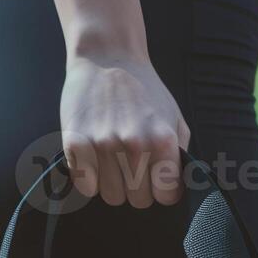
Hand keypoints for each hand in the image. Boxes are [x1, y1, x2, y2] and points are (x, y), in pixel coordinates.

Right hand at [59, 51, 190, 207]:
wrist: (107, 57)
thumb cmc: (144, 91)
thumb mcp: (175, 117)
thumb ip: (180, 154)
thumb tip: (180, 187)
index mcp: (163, 140)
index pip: (167, 197)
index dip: (161, 190)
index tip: (154, 179)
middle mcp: (135, 144)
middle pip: (138, 200)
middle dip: (136, 188)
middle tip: (130, 165)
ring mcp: (104, 144)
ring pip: (111, 196)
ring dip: (112, 183)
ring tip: (111, 159)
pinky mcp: (76, 142)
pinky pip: (85, 186)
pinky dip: (89, 177)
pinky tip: (93, 158)